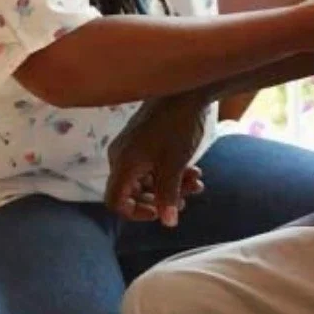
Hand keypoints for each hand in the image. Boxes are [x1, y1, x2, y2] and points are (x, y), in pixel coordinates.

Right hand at [105, 92, 207, 225]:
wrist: (188, 90)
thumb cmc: (177, 128)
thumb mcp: (174, 166)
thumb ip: (168, 196)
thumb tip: (168, 223)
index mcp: (122, 163)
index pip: (116, 201)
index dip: (136, 213)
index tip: (160, 213)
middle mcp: (122, 155)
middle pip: (135, 190)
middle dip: (162, 198)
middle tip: (186, 202)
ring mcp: (134, 145)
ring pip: (149, 176)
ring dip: (172, 184)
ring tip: (197, 183)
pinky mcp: (146, 137)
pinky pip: (154, 163)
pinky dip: (172, 170)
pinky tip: (195, 171)